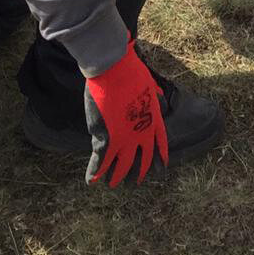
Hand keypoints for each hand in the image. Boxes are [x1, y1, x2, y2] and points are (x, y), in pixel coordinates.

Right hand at [84, 39, 167, 187]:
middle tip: (135, 182)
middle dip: (138, 173)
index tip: (160, 168)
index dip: (159, 156)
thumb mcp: (151, 85)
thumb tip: (161, 101)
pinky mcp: (106, 139)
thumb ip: (156, 97)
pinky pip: (100, 161)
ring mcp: (124, 139)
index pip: (160, 143)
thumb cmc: (131, 72)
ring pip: (121, 166)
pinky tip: (92, 181)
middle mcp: (141, 134)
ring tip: (114, 184)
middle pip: (142, 160)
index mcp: (153, 120)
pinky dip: (95, 172)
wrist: (114, 70)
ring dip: (117, 177)